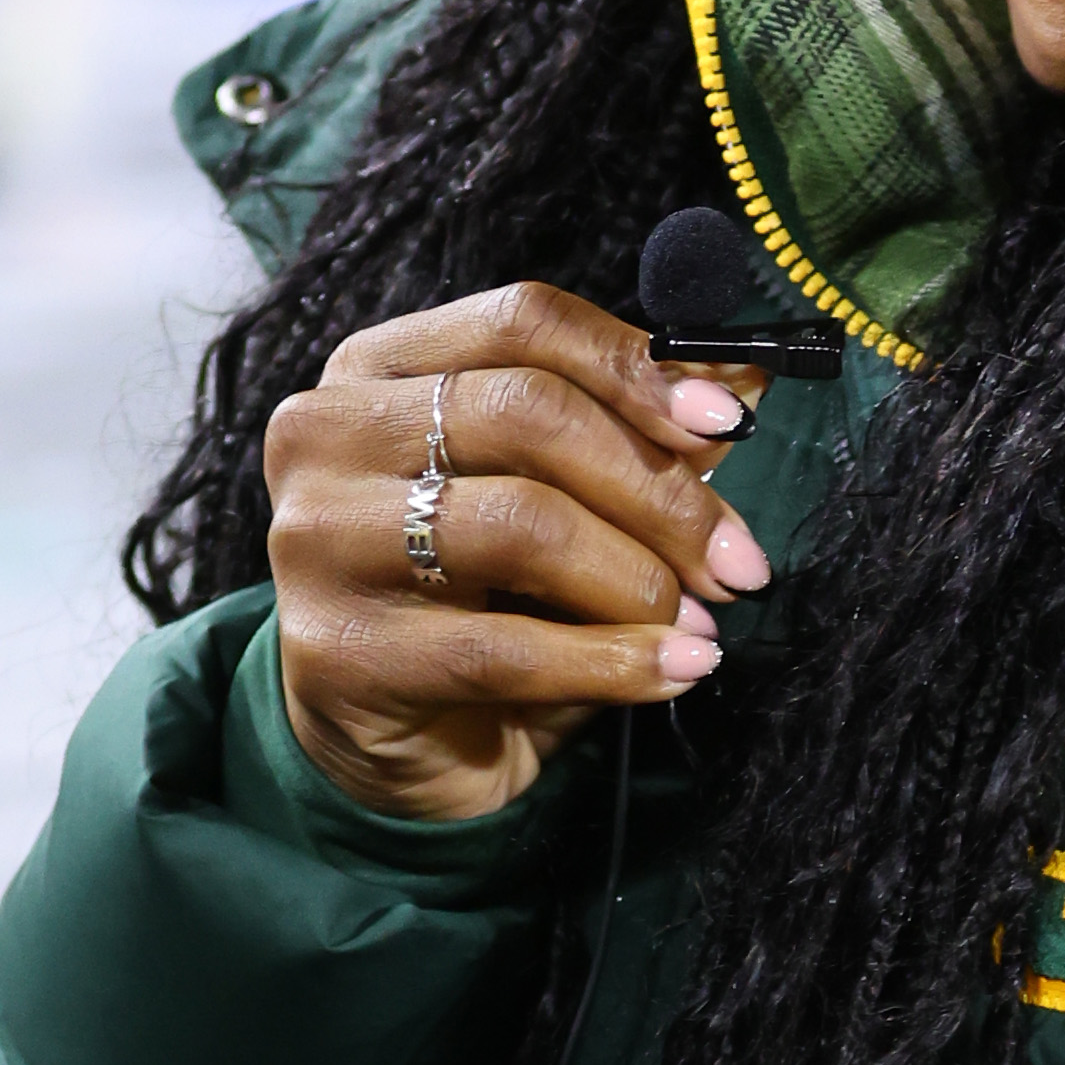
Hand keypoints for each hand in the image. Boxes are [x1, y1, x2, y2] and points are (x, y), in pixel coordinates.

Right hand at [264, 281, 769, 821]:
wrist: (393, 742)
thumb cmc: (482, 602)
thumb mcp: (561, 505)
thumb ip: (636, 442)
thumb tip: (745, 384)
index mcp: (381, 367)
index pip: (522, 322)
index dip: (636, 367)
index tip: (729, 425)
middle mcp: (329, 431)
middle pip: (527, 414)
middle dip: (659, 492)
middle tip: (737, 562)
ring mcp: (319, 538)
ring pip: (519, 523)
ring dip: (637, 579)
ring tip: (701, 624)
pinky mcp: (335, 648)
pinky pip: (504, 648)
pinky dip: (612, 662)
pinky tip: (675, 670)